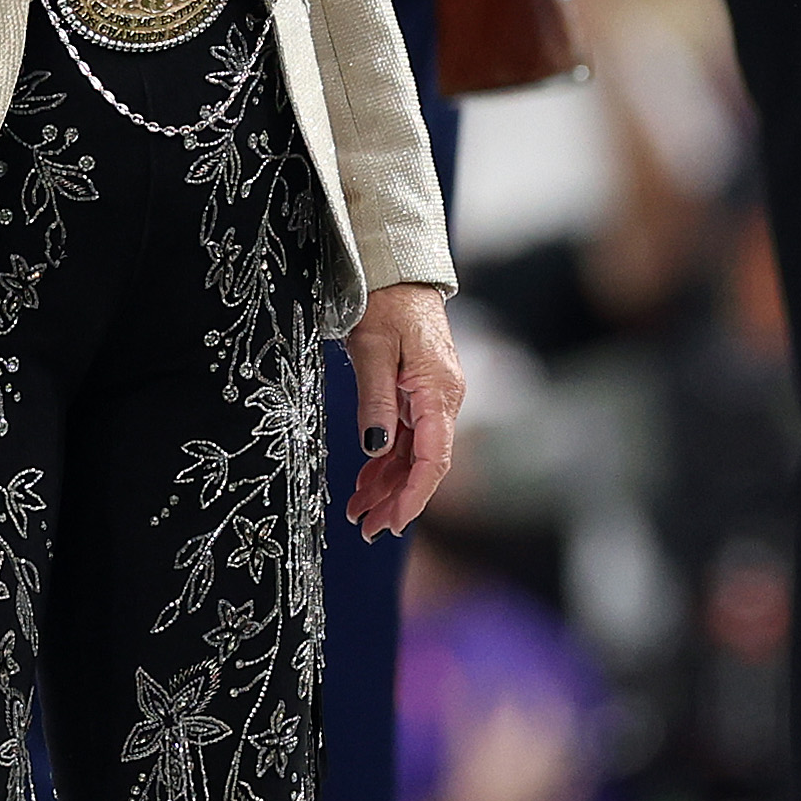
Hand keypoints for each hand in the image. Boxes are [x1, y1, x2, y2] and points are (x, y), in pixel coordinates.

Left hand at [342, 281, 465, 539]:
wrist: (396, 271)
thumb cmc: (385, 303)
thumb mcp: (372, 350)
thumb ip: (376, 401)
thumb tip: (374, 448)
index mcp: (439, 392)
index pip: (433, 459)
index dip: (414, 496)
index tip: (393, 523)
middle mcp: (443, 400)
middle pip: (424, 464)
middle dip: (397, 500)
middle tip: (366, 529)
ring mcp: (431, 398)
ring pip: (413, 455)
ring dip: (387, 485)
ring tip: (358, 513)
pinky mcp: (418, 394)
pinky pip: (405, 437)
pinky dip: (386, 462)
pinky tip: (366, 483)